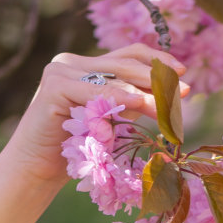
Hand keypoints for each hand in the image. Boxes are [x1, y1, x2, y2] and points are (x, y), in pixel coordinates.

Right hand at [6, 42, 189, 186]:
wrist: (38, 167)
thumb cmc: (77, 149)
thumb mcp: (112, 120)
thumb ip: (133, 103)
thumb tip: (173, 93)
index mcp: (87, 66)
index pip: (128, 55)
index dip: (157, 59)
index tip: (183, 71)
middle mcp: (73, 62)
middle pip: (125, 63)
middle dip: (158, 78)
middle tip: (184, 91)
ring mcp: (61, 70)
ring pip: (114, 77)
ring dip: (146, 91)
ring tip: (170, 101)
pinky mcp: (54, 86)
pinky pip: (94, 89)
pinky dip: (118, 95)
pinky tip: (138, 102)